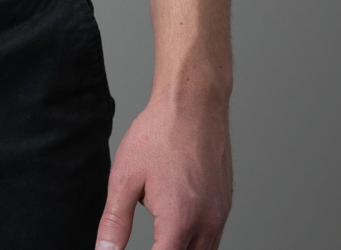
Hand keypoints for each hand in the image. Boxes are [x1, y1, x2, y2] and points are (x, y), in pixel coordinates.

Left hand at [95, 95, 231, 249]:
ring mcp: (220, 215)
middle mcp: (206, 223)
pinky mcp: (225, 206)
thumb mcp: (125, 176)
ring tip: (159, 236)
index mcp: (179, 220)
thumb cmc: (159, 134)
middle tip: (148, 238)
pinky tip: (177, 225)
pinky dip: (194, 240)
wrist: (193, 104)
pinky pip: (213, 238)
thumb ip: (115, 221)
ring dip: (179, 249)